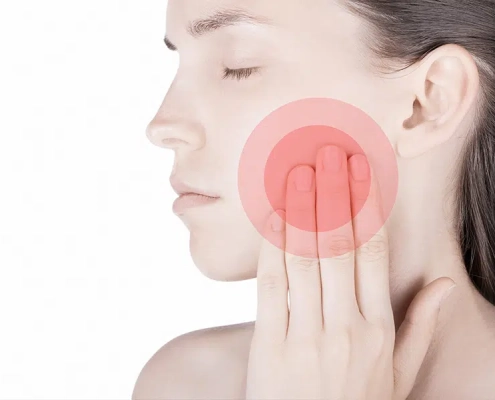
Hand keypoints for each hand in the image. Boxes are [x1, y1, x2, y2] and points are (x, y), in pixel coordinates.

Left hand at [245, 145, 456, 399]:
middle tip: (329, 151)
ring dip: (301, 210)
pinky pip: (271, 285)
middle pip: (338, 246)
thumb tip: (446, 285)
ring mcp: (306, 334)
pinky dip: (272, 246)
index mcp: (377, 329)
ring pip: (304, 258)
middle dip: (333, 193)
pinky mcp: (270, 343)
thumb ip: (420, 327)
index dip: (365, 206)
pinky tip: (273, 216)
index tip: (362, 169)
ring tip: (298, 170)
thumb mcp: (399, 375)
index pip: (372, 253)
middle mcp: (344, 326)